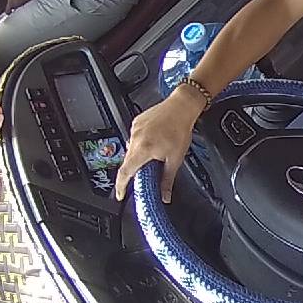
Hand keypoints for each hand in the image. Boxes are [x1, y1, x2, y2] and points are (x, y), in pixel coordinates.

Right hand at [114, 86, 206, 202]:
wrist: (181, 106)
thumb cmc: (180, 129)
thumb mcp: (175, 159)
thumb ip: (167, 180)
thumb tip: (165, 195)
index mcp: (142, 150)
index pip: (125, 173)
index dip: (121, 186)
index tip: (120, 194)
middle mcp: (135, 139)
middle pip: (128, 162)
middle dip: (134, 170)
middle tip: (146, 172)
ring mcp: (134, 130)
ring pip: (131, 149)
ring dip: (139, 156)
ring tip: (155, 153)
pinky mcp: (136, 122)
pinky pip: (134, 138)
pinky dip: (141, 144)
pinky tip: (154, 141)